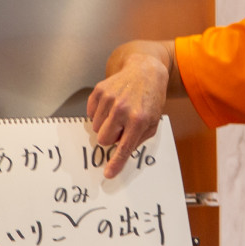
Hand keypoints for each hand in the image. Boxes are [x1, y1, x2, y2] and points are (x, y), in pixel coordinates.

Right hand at [86, 45, 172, 178]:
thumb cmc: (150, 99)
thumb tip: (121, 154)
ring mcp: (109, 99)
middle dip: (111, 138)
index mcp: (139, 120)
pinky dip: (99, 114)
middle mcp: (123, 109)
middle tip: (121, 127)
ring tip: (118, 113)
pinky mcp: (99, 91)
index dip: (115, 163)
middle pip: (104, 140)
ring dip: (106, 125)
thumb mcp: (153, 122)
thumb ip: (138, 139)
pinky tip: (111, 106)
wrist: (145, 72)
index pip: (124, 148)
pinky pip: (91, 114)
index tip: (108, 173)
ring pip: (97, 128)